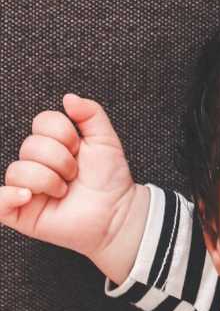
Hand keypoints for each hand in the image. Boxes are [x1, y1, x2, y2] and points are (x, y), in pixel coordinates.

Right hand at [0, 94, 148, 282]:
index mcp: (52, 145)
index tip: (80, 148)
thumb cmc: (110, 180)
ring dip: (49, 180)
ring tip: (65, 190)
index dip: (64, 133)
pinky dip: (9, 196)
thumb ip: (91, 114)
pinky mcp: (21, 212)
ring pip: (18, 170)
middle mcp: (36, 163)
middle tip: (75, 174)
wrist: (117, 213)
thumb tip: (69, 98)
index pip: (42, 122)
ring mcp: (26, 187)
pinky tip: (29, 196)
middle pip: (31, 145)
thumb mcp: (105, 140)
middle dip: (61, 160)